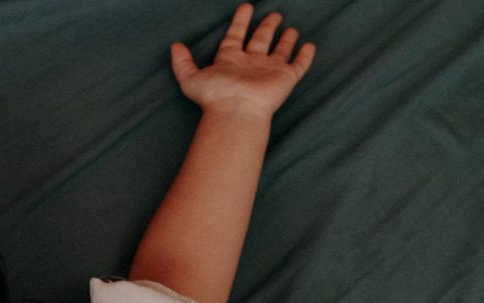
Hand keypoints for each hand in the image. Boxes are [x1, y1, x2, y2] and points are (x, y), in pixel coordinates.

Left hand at [171, 3, 314, 118]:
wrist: (236, 110)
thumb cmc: (215, 95)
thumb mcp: (190, 77)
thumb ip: (181, 62)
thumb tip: (174, 46)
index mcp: (231, 60)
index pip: (236, 35)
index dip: (240, 21)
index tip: (245, 7)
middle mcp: (251, 64)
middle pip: (261, 40)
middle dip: (267, 27)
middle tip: (274, 15)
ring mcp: (269, 71)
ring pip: (280, 52)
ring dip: (285, 41)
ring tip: (291, 29)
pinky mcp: (285, 78)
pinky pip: (298, 65)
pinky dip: (304, 56)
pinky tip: (309, 46)